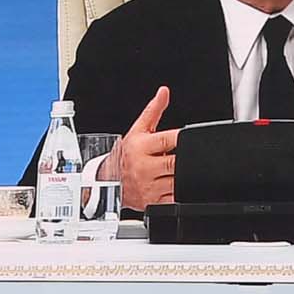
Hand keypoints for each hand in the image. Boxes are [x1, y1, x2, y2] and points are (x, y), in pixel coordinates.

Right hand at [113, 87, 176, 206]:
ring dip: (183, 176)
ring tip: (174, 171)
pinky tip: (174, 185)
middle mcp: (144, 168)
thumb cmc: (124, 155)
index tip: (188, 137)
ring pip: (179, 181)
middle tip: (181, 157)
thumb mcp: (137, 130)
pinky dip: (180, 193)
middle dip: (183, 159)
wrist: (106, 182)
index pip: (169, 139)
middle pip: (176, 162)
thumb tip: (164, 92)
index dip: (182, 138)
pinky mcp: (154, 201)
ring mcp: (149, 187)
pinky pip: (175, 198)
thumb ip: (153, 110)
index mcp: (141, 147)